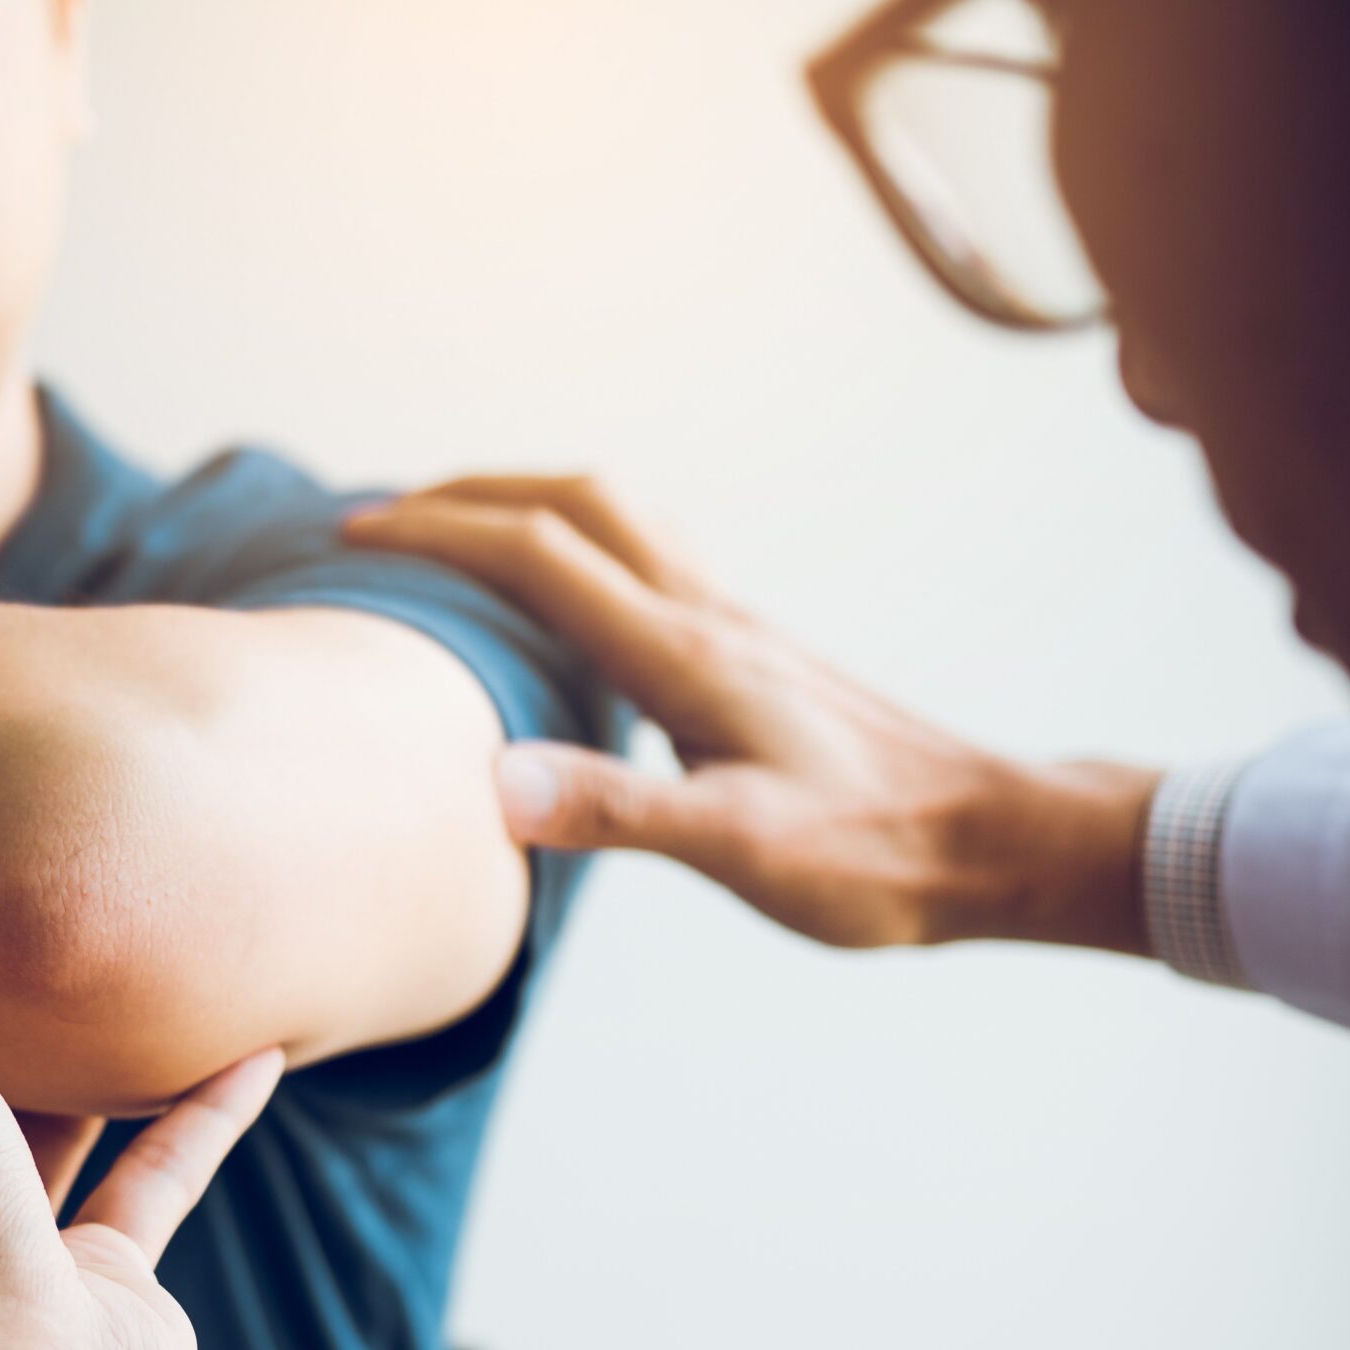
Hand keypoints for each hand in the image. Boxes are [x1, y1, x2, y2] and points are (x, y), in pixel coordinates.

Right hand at [346, 476, 1160, 952]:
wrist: (995, 844)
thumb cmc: (877, 857)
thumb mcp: (739, 847)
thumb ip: (613, 810)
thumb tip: (488, 780)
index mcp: (685, 653)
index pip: (537, 553)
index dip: (437, 533)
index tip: (354, 536)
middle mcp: (707, 618)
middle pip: (574, 502)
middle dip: (469, 492)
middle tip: (383, 517)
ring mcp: (734, 631)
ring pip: (615, 522)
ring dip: (525, 507)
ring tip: (454, 538)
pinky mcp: (751, 659)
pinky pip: (645, 566)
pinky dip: (577, 553)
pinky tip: (566, 612)